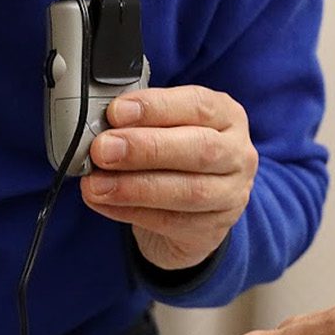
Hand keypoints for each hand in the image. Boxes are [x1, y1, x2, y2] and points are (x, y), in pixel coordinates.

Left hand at [81, 85, 257, 270]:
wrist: (193, 212)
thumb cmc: (176, 156)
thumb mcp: (167, 128)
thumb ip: (141, 123)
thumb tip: (99, 125)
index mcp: (227, 116)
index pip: (199, 105)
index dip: (157, 107)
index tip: (116, 112)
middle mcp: (238, 154)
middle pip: (200, 149)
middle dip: (146, 148)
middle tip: (103, 149)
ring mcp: (231, 195)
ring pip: (189, 191)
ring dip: (136, 186)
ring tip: (96, 183)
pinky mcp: (213, 229)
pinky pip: (171, 222)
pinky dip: (131, 211)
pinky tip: (104, 202)